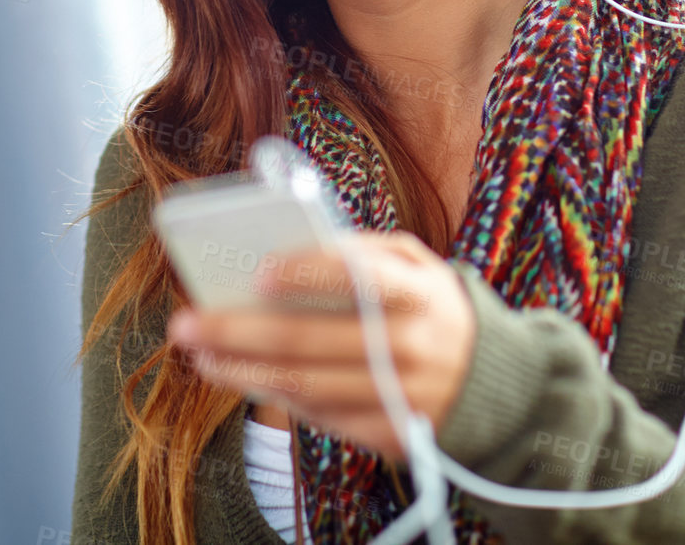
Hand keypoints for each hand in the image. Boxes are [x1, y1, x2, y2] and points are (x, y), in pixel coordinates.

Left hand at [166, 230, 475, 459]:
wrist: (497, 384)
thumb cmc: (431, 307)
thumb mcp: (415, 264)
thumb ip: (359, 250)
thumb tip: (286, 249)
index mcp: (418, 292)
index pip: (359, 277)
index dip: (307, 273)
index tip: (256, 271)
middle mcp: (411, 346)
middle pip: (310, 341)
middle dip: (239, 331)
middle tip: (187, 324)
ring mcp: (401, 397)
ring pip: (304, 386)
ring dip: (242, 372)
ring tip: (201, 356)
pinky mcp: (391, 435)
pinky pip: (320, 416)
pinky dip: (275, 397)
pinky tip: (241, 377)